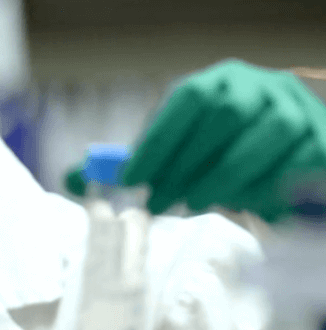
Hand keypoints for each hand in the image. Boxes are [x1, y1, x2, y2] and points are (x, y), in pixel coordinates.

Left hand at [65, 59, 325, 221]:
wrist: (283, 152)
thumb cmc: (218, 154)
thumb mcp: (176, 152)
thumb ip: (131, 164)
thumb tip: (72, 179)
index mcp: (220, 80)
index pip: (189, 100)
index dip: (158, 140)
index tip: (131, 179)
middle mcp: (263, 87)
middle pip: (225, 115)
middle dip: (186, 164)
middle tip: (158, 202)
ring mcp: (297, 111)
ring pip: (266, 137)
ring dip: (224, 177)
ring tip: (194, 204)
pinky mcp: (321, 143)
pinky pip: (298, 164)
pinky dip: (266, 188)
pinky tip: (243, 205)